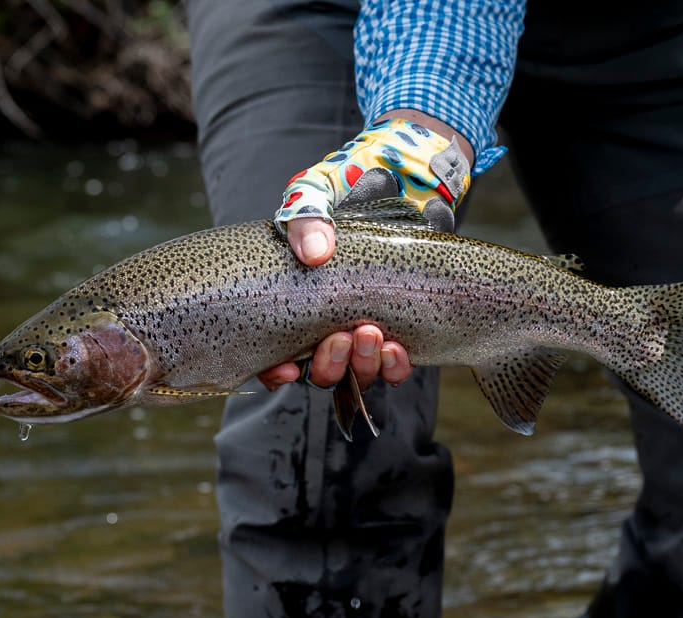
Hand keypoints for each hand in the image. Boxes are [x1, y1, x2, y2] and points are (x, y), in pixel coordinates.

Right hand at [257, 111, 472, 390]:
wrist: (408, 179)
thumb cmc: (348, 186)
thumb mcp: (317, 191)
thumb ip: (306, 215)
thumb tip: (314, 253)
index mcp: (297, 300)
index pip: (276, 354)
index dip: (274, 372)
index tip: (286, 368)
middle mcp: (328, 323)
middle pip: (321, 371)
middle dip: (329, 365)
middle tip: (342, 338)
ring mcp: (366, 329)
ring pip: (358, 374)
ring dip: (362, 365)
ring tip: (371, 335)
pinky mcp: (403, 326)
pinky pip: (395, 367)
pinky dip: (394, 366)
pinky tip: (396, 348)